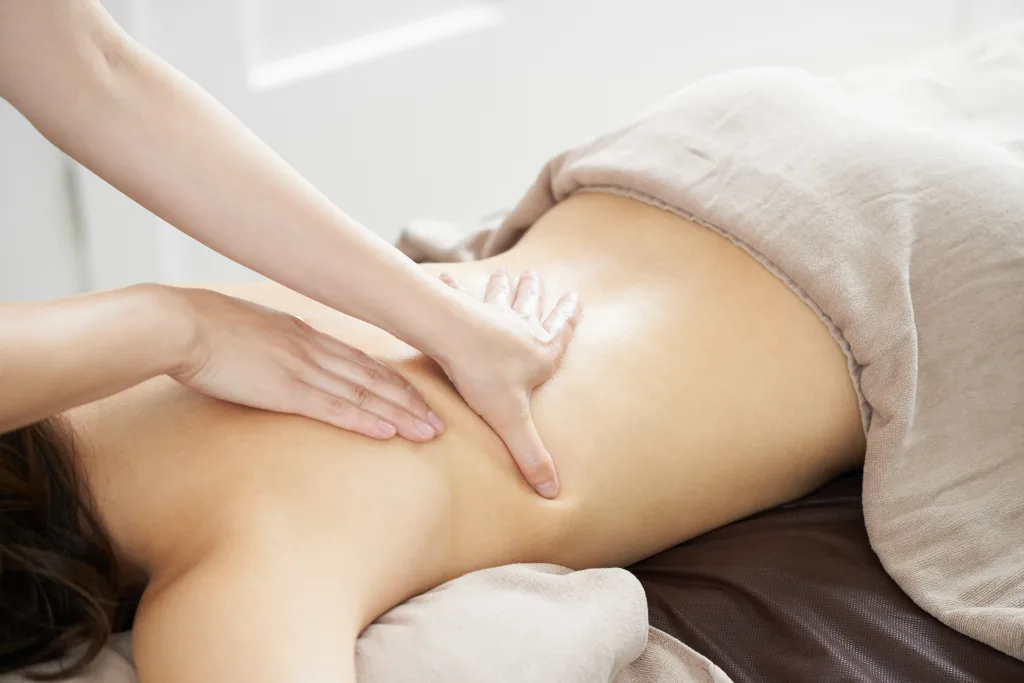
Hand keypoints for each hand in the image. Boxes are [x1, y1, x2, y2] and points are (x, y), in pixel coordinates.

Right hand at [167, 287, 443, 440]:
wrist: (180, 323)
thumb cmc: (206, 328)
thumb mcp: (254, 330)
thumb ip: (277, 344)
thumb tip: (284, 359)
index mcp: (306, 335)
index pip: (362, 361)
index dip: (394, 382)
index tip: (418, 398)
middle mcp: (314, 349)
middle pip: (374, 378)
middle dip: (411, 402)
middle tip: (441, 423)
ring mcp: (303, 368)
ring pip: (364, 394)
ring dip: (400, 415)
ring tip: (430, 433)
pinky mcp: (285, 389)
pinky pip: (335, 408)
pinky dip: (366, 420)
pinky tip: (389, 433)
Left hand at [437, 269, 581, 497]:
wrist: (452, 338)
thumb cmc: (485, 377)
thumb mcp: (511, 422)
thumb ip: (530, 456)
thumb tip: (553, 492)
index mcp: (539, 354)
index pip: (559, 334)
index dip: (567, 318)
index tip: (575, 298)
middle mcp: (520, 330)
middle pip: (532, 307)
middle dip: (537, 294)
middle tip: (538, 276)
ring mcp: (491, 316)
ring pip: (502, 297)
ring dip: (505, 286)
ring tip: (507, 272)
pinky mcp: (461, 309)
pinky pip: (458, 296)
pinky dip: (454, 287)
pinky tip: (446, 277)